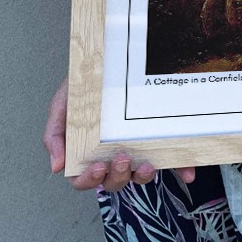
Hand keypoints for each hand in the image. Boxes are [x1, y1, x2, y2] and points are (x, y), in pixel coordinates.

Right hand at [43, 77, 195, 190]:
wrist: (107, 60)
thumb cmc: (83, 86)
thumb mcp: (62, 104)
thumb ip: (54, 134)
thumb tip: (57, 167)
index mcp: (87, 151)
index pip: (84, 179)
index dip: (89, 180)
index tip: (98, 166)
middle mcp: (111, 154)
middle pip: (113, 181)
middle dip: (117, 176)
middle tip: (122, 157)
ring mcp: (135, 148)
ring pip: (138, 176)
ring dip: (142, 176)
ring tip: (146, 164)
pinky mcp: (156, 141)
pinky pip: (169, 159)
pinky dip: (179, 168)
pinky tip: (188, 173)